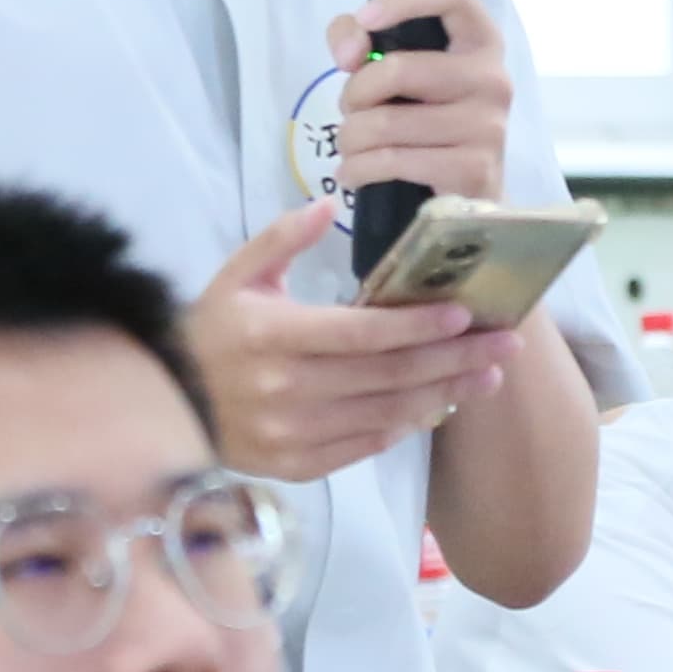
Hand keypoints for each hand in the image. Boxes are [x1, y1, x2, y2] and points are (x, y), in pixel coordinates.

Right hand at [185, 200, 506, 482]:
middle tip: (504, 345)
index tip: (463, 314)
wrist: (168, 403)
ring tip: (488, 376)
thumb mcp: (236, 275)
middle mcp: (286, 391)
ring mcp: (292, 435)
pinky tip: (439, 405)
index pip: (360, 334)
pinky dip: (407, 426)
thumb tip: (324, 205)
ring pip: (386, 414)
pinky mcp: (298, 466)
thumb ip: (280, 238)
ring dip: (443, 394)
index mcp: (273, 337)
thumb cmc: (211, 331)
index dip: (416, 326)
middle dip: (453, 359)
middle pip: (387, 376)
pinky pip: (366, 446)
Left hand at [326, 0, 514, 208]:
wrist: (467, 189)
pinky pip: (394, 162)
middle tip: (349, 111)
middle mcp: (493, 78)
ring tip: (350, 146)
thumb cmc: (427, 117)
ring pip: (386, 123)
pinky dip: (359, 169)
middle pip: (397, 70)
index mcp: (481, 41)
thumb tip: (349, 53)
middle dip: (353, 94)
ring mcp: (488, 126)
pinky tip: (354, 172)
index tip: (365, 18)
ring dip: (351, 138)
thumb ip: (357, 41)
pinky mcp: (474, 170)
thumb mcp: (393, 71)